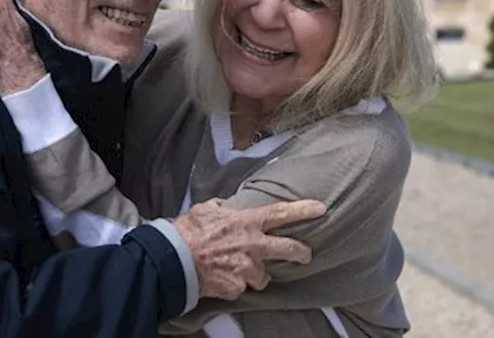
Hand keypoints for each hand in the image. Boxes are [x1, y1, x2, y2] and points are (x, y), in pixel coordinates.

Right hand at [171, 198, 325, 300]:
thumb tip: (225, 206)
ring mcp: (246, 269)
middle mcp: (252, 245)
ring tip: (236, 270)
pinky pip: (241, 288)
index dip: (303, 210)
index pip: (281, 213)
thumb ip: (220, 207)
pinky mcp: (237, 288)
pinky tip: (220, 279)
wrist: (172, 260)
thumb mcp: (205, 209)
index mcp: (246, 222)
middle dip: (301, 252)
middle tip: (305, 255)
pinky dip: (234, 285)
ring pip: (262, 276)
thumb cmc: (186, 232)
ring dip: (254, 274)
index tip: (320, 208)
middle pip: (288, 249)